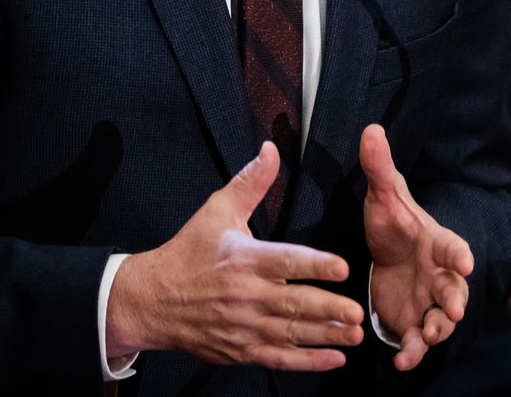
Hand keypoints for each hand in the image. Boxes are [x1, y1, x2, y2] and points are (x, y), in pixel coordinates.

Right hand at [105, 141, 364, 370]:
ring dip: (326, 336)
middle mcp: (247, 295)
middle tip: (358, 312)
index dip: (316, 265)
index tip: (342, 267)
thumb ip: (250, 183)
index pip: (286, 262)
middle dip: (329, 309)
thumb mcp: (217, 210)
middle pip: (294, 303)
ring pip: (291, 333)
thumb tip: (270, 149)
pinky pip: (278, 358)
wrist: (152, 300)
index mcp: (245, 259)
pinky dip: (307, 361)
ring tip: (354, 336)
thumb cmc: (188, 253)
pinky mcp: (241, 349)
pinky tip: (333, 359)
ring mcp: (244, 326)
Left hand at [361, 123, 473, 370]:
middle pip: (455, 288)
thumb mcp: (383, 197)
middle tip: (451, 309)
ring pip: (441, 319)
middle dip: (455, 299)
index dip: (459, 253)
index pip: (452, 246)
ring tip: (426, 337)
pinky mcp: (414, 322)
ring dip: (436, 330)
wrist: (389, 258)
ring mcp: (429, 301)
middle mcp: (440, 275)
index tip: (465, 259)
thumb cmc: (393, 226)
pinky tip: (401, 362)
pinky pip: (418, 341)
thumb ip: (379, 168)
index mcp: (437, 243)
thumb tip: (370, 129)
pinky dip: (413, 352)